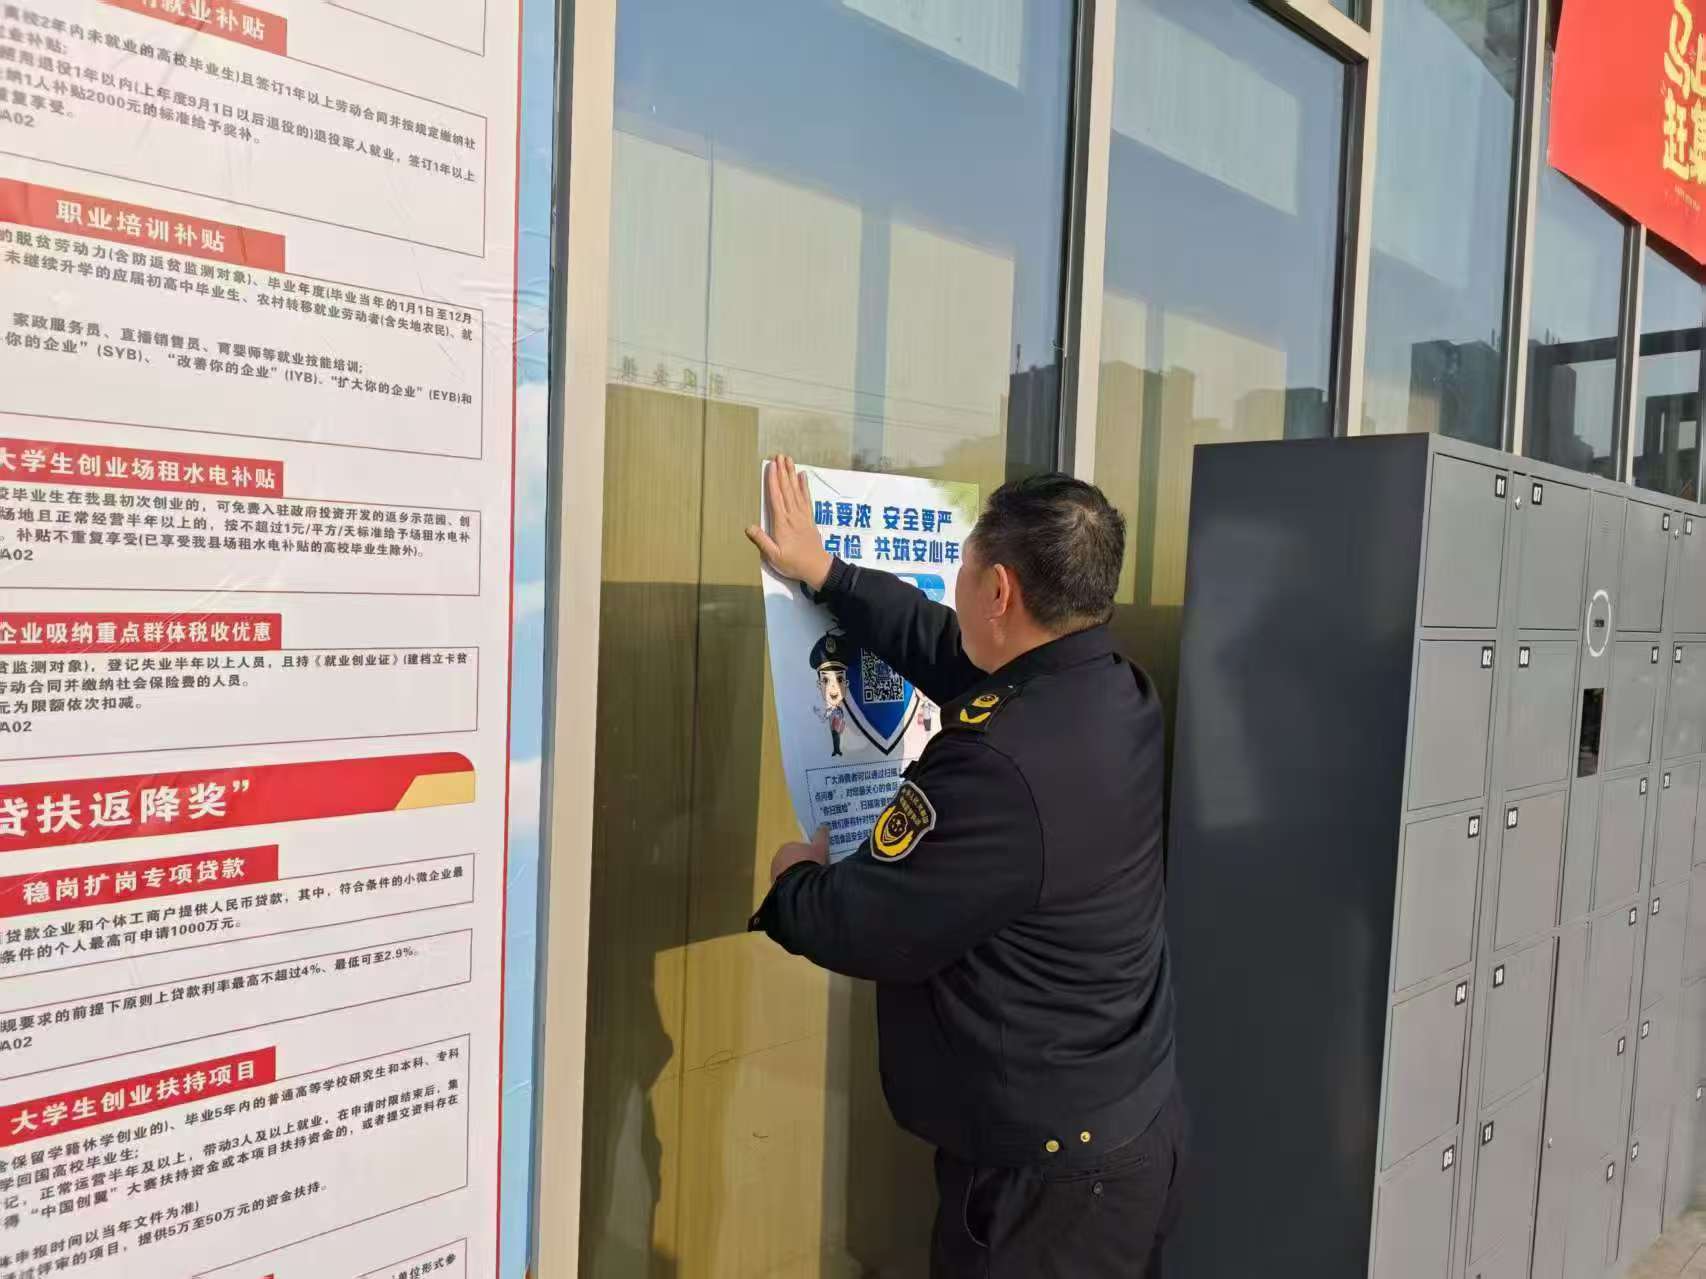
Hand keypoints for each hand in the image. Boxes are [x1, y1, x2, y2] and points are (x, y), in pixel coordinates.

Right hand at [747, 455, 832, 591]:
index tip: (771, 466)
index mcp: (782, 523)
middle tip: (779, 456)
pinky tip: (802, 476)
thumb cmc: (794, 563)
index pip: (776, 497)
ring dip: (791, 474)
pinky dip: (804, 486)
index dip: (772, 481)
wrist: (817, 568)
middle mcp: (793, 515)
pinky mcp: (809, 518)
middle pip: (786, 489)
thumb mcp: (774, 556)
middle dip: (782, 472)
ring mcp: (802, 516)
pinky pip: (806, 498)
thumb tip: (749, 526)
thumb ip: (762, 541)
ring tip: (789, 460)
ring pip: (796, 491)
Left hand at [771, 826, 829, 881]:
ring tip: (808, 883)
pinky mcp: (774, 885)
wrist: (801, 883)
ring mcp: (774, 872)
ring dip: (795, 876)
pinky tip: (801, 889)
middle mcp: (778, 858)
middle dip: (800, 865)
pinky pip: (785, 884)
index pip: (797, 849)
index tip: (815, 862)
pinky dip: (792, 885)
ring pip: (787, 873)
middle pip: (791, 861)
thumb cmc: (810, 862)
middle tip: (812, 873)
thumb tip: (823, 827)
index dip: (807, 855)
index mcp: (787, 847)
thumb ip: (821, 836)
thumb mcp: (820, 847)